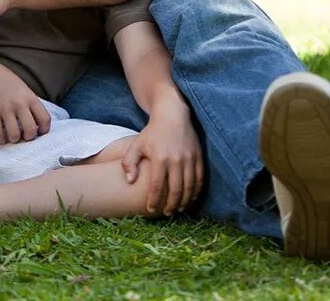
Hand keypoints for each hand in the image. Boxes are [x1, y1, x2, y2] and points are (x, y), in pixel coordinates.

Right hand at [0, 54, 50, 143]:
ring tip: (12, 136)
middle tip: (24, 136)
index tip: (39, 133)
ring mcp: (4, 109)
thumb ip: (29, 102)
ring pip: (14, 135)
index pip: (45, 119)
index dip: (44, 130)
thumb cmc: (3, 78)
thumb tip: (35, 121)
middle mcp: (19, 104)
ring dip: (14, 139)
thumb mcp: (22, 87)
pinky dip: (0, 139)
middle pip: (30, 131)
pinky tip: (0, 138)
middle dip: (28, 138)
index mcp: (29, 97)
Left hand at [120, 97, 203, 215]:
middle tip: (166, 213)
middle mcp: (176, 160)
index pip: (156, 186)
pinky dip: (196, 191)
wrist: (172, 115)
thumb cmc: (152, 132)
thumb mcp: (136, 145)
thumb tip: (129, 181)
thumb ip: (129, 163)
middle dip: (170, 205)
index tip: (150, 209)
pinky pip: (200, 179)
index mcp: (159, 158)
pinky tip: (190, 198)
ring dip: (184, 201)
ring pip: (189, 187)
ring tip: (178, 209)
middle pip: (175, 190)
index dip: (154, 200)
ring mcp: (189, 159)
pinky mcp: (199, 157)